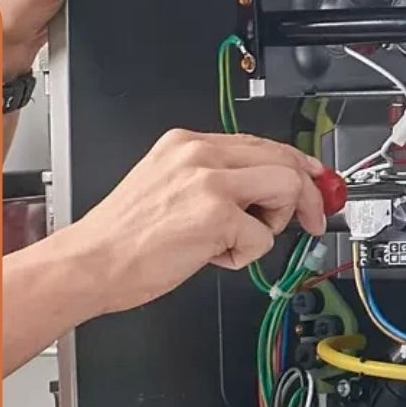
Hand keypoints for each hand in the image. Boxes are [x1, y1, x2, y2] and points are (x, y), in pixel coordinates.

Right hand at [57, 130, 329, 314]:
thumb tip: (260, 193)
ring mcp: (209, 181)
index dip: (295, 164)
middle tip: (311, 221)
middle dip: (306, 194)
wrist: (91, 263)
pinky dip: (244, 256)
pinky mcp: (216, 215)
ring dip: (273, 223)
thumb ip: (211, 181)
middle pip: (283, 158)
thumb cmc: (122, 238)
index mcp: (185, 144)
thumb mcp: (164, 187)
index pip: (259, 143)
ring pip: (285, 187)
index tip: (314, 182)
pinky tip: (209, 256)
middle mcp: (199, 153)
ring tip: (234, 240)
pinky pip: (263, 237)